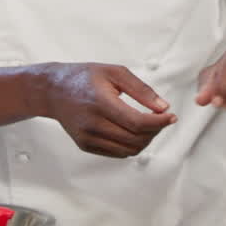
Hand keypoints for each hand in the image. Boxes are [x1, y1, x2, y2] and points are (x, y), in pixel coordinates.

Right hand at [30, 62, 176, 157]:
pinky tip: (134, 131)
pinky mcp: (85, 145)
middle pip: (136, 138)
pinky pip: (117, 153)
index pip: (137, 122)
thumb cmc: (85, 77)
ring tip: (149, 125)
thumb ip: (141, 90)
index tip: (171, 117)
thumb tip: (163, 107)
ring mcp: (88, 137)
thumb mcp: (115, 72)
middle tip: (162, 118)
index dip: (159, 122)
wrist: (53, 90)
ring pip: (129, 149)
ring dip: (146, 140)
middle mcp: (92, 123)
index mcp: (101, 102)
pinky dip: (132, 145)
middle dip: (156, 130)